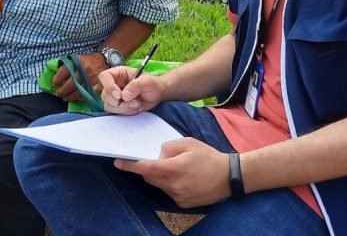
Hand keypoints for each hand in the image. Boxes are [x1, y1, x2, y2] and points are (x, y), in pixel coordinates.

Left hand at [53, 53, 107, 101]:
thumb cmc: (87, 60)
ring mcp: (92, 77)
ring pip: (78, 91)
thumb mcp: (77, 58)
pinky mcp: (99, 84)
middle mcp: (85, 69)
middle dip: (62, 90)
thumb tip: (56, 76)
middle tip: (58, 93)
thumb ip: (67, 65)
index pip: (64, 71)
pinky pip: (88, 93)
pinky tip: (77, 98)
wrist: (104, 60)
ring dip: (70, 96)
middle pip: (70, 83)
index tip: (54, 84)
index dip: (57, 79)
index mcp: (78, 61)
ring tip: (65, 98)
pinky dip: (81, 97)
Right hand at [100, 67, 165, 114]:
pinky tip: (135, 108)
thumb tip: (124, 95)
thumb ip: (136, 85)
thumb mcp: (147, 82)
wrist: (156, 95)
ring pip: (109, 105)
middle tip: (135, 102)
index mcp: (119, 74)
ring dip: (124, 108)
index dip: (109, 86)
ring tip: (137, 104)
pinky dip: (126, 112)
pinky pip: (115, 112)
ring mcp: (114, 96)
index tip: (119, 95)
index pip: (104, 77)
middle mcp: (114, 84)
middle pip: (105, 94)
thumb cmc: (152, 84)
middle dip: (120, 102)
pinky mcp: (117, 106)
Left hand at [115, 138, 230, 207]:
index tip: (118, 162)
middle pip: (150, 177)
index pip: (146, 168)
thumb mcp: (189, 143)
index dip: (131, 166)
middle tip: (160, 160)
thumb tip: (157, 155)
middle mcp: (174, 185)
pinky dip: (170, 184)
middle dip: (149, 169)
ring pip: (159, 185)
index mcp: (175, 168)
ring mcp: (178, 196)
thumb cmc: (208, 157)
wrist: (229, 177)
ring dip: (161, 176)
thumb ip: (169, 147)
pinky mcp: (182, 204)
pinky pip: (168, 192)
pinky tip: (185, 179)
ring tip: (178, 169)